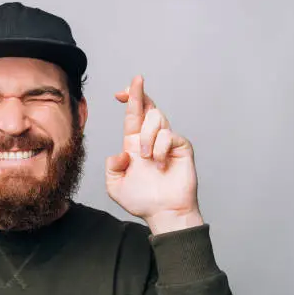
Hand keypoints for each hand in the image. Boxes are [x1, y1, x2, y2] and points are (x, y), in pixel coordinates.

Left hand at [105, 75, 202, 234]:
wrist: (163, 213)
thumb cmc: (142, 201)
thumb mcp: (115, 185)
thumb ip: (111, 168)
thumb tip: (120, 153)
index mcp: (134, 144)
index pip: (132, 115)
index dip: (128, 100)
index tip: (120, 92)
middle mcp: (151, 139)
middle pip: (147, 107)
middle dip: (139, 93)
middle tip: (136, 81)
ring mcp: (167, 141)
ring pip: (156, 118)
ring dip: (147, 135)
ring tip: (146, 157)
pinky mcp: (181, 147)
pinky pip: (169, 135)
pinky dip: (160, 148)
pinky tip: (160, 163)